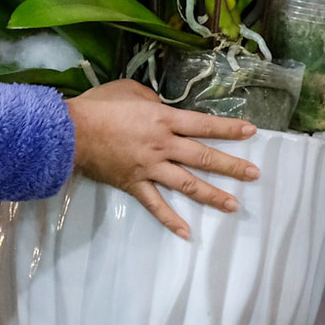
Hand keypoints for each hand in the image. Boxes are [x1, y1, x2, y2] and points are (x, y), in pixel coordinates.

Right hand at [65, 80, 259, 239]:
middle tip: (254, 174)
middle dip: (231, 165)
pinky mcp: (134, 184)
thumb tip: (163, 110)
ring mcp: (150, 168)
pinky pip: (155, 205)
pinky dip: (170, 220)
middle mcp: (163, 145)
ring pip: (187, 184)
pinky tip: (187, 232)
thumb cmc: (100, 105)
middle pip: (203, 156)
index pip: (204, 125)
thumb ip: (153, 102)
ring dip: (211, 195)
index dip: (229, 128)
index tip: (252, 132)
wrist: (71, 132)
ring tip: (233, 205)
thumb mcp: (131, 91)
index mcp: (164, 119)